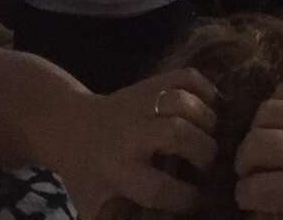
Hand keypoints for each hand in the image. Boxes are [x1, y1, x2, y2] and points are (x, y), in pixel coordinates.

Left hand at [51, 69, 219, 218]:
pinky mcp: (151, 83)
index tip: (197, 200)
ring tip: (211, 135)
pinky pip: (185, 76)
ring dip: (206, 119)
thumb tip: (164, 218)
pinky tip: (212, 106)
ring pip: (182, 101)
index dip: (185, 197)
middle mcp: (129, 133)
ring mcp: (141, 102)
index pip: (158, 188)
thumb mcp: (95, 204)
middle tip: (210, 163)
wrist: (69, 126)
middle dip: (203, 151)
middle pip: (177, 134)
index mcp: (116, 170)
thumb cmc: (88, 174)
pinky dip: (206, 88)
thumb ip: (122, 218)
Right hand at [234, 81, 282, 219]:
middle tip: (249, 169)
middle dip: (244, 162)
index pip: (256, 188)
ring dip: (255, 131)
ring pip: (266, 114)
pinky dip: (274, 105)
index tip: (249, 195)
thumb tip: (259, 213)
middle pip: (256, 146)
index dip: (245, 195)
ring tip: (261, 143)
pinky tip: (277, 121)